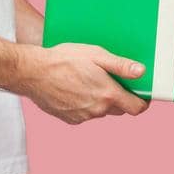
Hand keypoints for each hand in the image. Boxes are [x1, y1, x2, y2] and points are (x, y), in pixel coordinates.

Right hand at [23, 43, 150, 123]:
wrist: (32, 72)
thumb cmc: (63, 59)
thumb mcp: (96, 55)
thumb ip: (120, 66)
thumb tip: (142, 72)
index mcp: (107, 95)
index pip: (136, 108)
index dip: (142, 101)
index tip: (141, 93)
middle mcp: (97, 110)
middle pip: (119, 109)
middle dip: (120, 97)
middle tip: (111, 80)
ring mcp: (83, 117)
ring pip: (101, 111)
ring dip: (100, 100)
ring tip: (88, 80)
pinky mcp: (70, 119)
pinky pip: (85, 114)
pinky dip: (85, 104)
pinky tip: (75, 88)